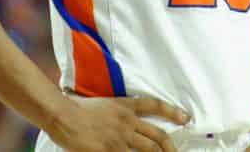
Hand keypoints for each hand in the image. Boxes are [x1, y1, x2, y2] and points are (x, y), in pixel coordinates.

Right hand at [48, 94, 190, 151]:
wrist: (64, 115)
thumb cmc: (76, 107)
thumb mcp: (102, 102)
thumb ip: (115, 109)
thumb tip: (123, 116)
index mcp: (125, 106)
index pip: (155, 106)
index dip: (172, 112)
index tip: (185, 118)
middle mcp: (128, 121)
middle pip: (157, 135)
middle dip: (170, 147)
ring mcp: (121, 137)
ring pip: (149, 149)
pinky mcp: (111, 150)